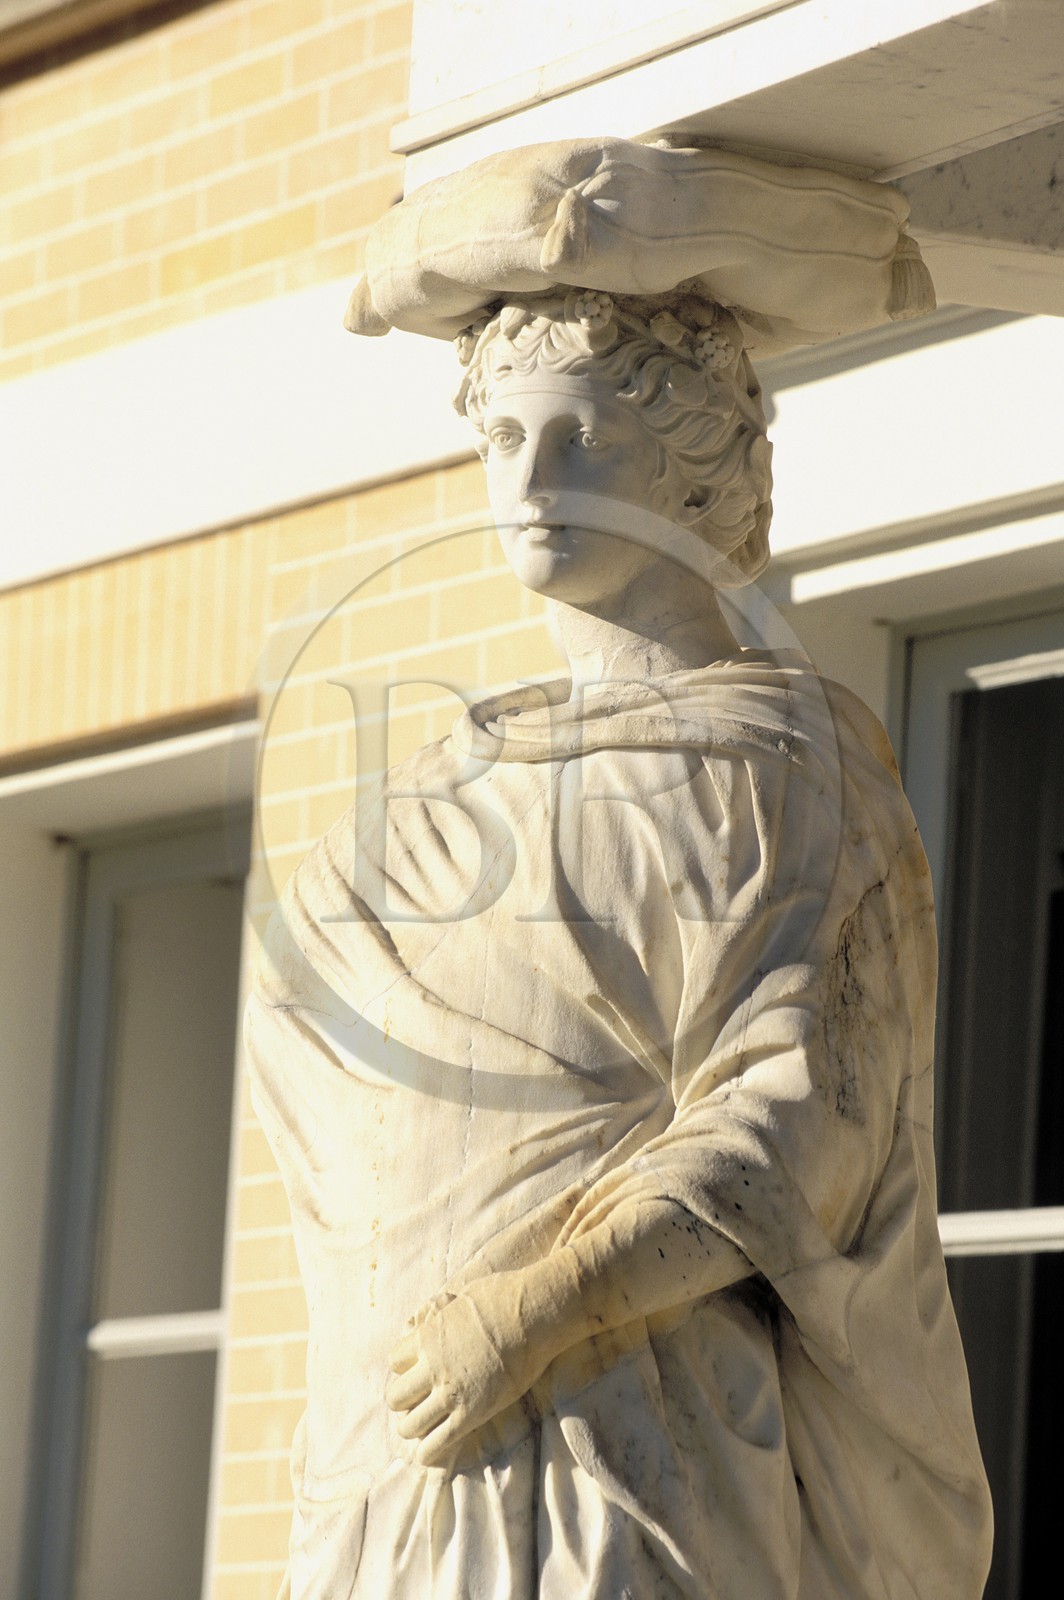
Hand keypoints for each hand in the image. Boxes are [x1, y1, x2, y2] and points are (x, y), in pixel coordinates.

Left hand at [385, 1261, 579, 1466]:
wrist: (535, 1315)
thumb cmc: (503, 1298)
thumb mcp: (460, 1300)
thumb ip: (441, 1316)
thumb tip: (432, 1316)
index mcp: (427, 1337)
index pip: (394, 1361)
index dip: (404, 1367)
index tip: (416, 1370)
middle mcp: (432, 1368)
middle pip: (396, 1397)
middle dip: (404, 1400)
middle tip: (418, 1400)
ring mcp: (451, 1393)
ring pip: (409, 1425)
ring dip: (412, 1426)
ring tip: (422, 1427)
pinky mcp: (472, 1414)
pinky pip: (437, 1443)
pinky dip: (428, 1452)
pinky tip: (430, 1452)